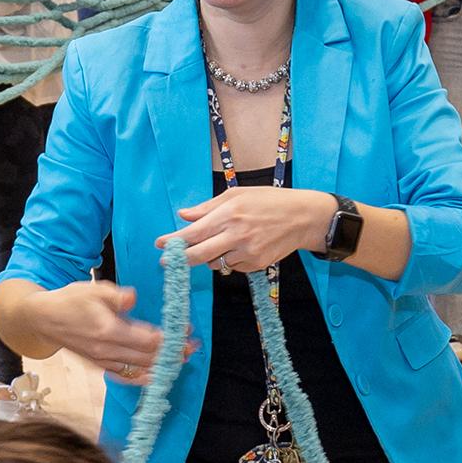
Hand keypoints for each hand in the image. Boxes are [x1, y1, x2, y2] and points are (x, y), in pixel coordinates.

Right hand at [32, 278, 183, 382]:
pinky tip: (155, 376)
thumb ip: (116, 295)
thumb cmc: (69, 301)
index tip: (186, 332)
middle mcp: (107, 351)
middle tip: (192, 347)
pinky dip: (142, 378)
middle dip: (172, 353)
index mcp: (108, 330)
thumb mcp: (92, 289)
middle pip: (148, 357)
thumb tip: (133, 298)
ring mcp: (103, 361)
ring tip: (180, 360)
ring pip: (139, 369)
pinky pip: (124, 377)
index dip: (170, 338)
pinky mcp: (99, 366)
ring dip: (161, 365)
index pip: (148, 340)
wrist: (43, 319)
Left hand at [172, 186, 334, 273]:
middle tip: (168, 261)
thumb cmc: (269, 201)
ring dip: (210, 257)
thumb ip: (207, 208)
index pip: (194, 232)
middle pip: (199, 255)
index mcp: (229, 214)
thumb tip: (183, 215)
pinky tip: (241, 247)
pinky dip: (230, 260)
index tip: (159, 245)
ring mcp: (247, 253)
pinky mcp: (256, 265)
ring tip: (221, 242)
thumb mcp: (237, 195)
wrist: (302, 217)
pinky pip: (233, 267)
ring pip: (215, 263)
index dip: (174, 241)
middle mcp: (237, 235)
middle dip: (180, 259)